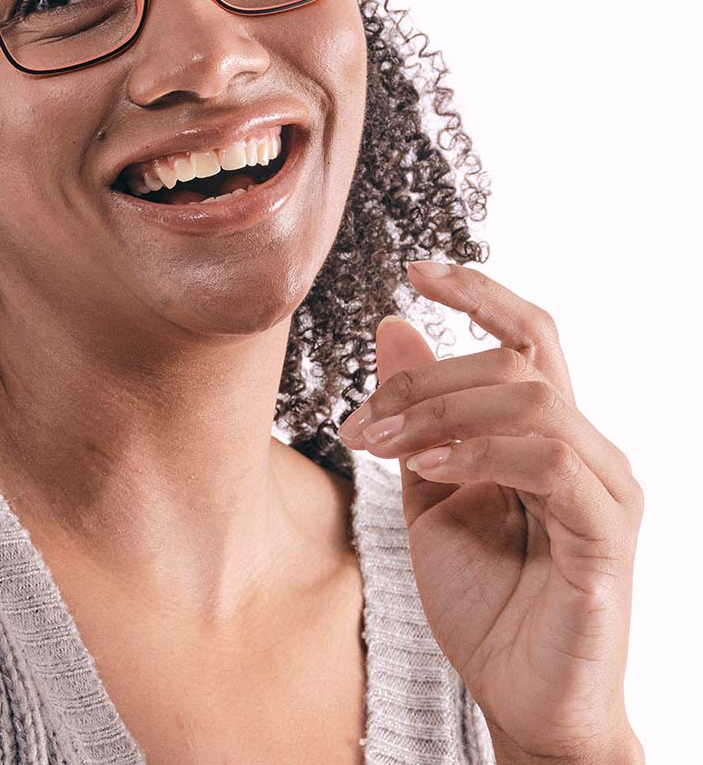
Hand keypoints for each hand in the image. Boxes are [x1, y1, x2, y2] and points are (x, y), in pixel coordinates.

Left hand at [337, 262, 644, 763]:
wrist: (518, 696)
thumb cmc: (483, 599)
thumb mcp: (429, 489)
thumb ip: (419, 413)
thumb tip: (394, 325)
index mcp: (545, 435)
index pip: (528, 335)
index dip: (478, 293)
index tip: (416, 269)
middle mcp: (585, 450)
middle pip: (513, 362)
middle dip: (422, 380)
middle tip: (360, 422)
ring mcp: (603, 489)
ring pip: (531, 398)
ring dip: (442, 411)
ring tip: (384, 446)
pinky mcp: (605, 535)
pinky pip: (549, 462)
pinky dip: (480, 452)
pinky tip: (430, 469)